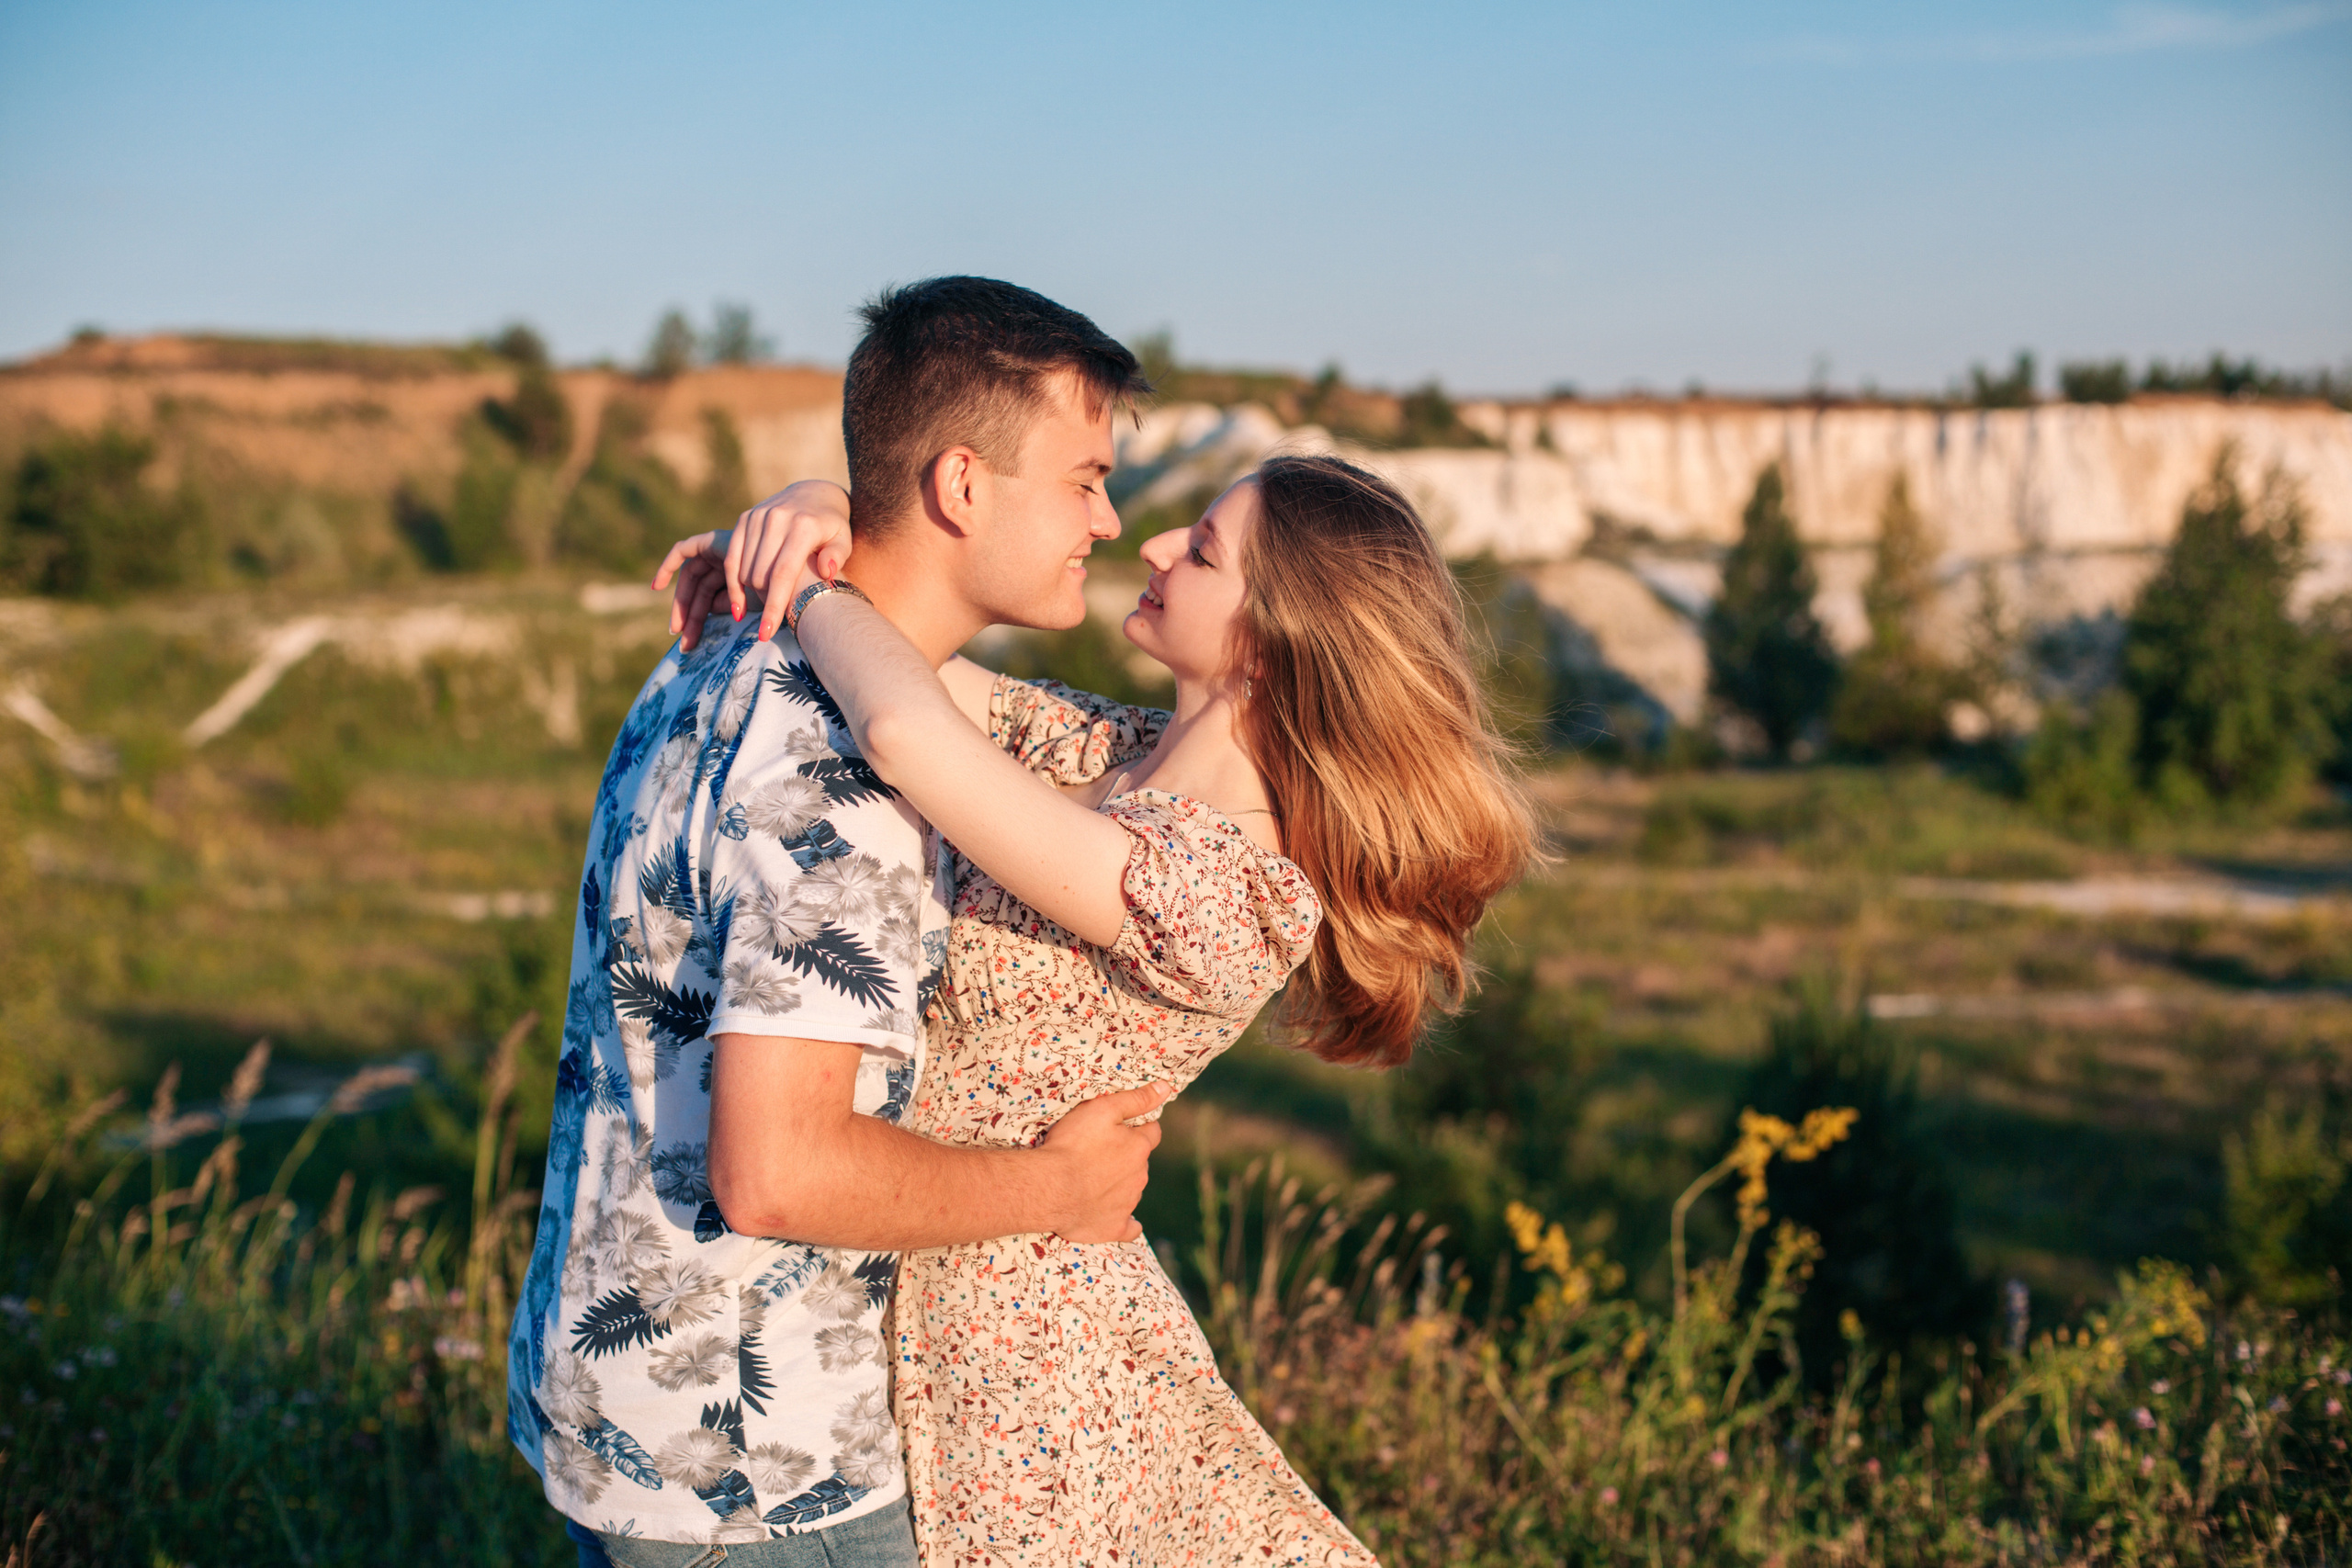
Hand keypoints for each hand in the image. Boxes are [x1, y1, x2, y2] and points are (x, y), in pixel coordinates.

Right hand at [650, 480, 853, 649]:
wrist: (813, 493)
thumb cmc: (831, 526)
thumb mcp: (843, 539)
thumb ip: (837, 556)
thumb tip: (826, 572)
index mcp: (803, 526)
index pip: (783, 573)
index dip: (774, 606)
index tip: (767, 633)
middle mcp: (777, 519)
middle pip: (760, 574)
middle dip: (764, 603)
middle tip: (774, 620)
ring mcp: (757, 517)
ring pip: (743, 568)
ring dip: (750, 594)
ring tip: (764, 609)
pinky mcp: (744, 518)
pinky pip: (730, 557)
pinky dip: (732, 582)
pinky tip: (738, 604)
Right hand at [1033, 1082, 1172, 1242]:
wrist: (1050, 1188)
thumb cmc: (1072, 1145)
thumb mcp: (1103, 1110)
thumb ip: (1136, 1099)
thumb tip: (1166, 1087)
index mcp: (1139, 1147)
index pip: (1152, 1132)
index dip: (1138, 1127)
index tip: (1121, 1127)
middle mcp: (1140, 1176)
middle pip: (1139, 1161)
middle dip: (1126, 1155)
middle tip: (1097, 1152)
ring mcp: (1128, 1204)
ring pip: (1131, 1189)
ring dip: (1119, 1183)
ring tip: (1090, 1179)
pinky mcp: (1114, 1227)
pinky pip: (1128, 1227)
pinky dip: (1124, 1221)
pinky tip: (1114, 1216)